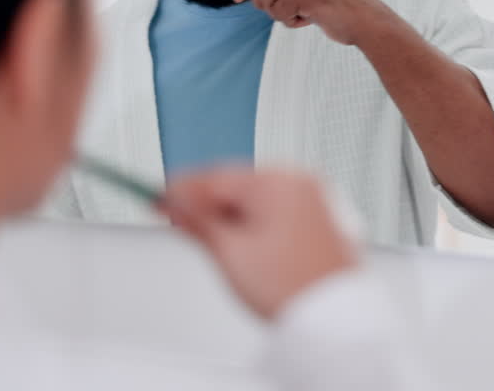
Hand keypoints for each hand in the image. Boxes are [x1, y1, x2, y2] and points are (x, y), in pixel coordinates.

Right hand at [161, 168, 357, 320]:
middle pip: (238, 184)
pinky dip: (259, 220)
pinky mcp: (325, 216)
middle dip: (209, 203)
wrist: (335, 317)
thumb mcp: (229, 254)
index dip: (180, 190)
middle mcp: (301, 180)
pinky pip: (281, 208)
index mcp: (277, 181)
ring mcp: (317, 196)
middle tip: (180, 222)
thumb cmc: (291, 287)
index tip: (158, 199)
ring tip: (217, 242)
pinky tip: (247, 244)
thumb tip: (176, 205)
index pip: (215, 176)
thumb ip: (196, 222)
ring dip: (234, 213)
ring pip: (259, 197)